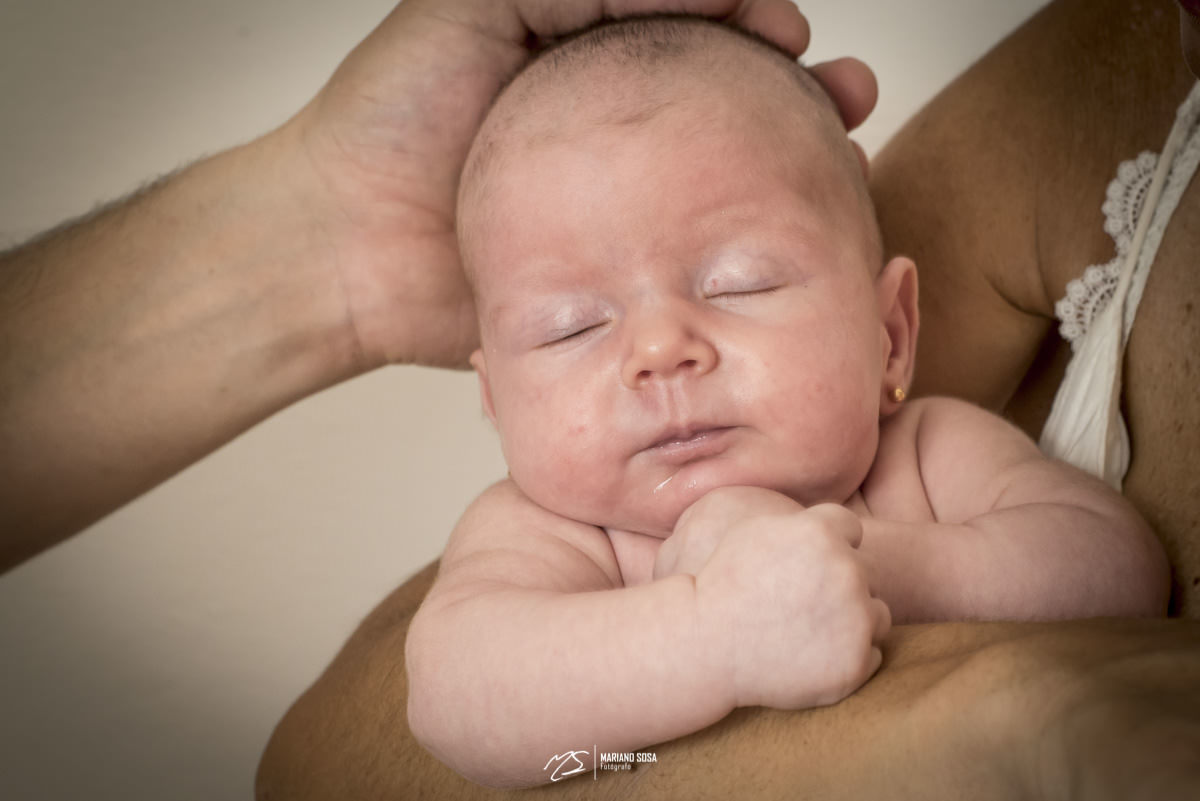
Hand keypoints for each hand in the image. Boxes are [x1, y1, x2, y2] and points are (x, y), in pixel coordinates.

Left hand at [278, 0, 876, 367]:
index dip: (752, 18)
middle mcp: (613, 134)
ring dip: (795, 161)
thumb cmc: (388, 123)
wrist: (343, 252)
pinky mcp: (614, 274)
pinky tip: (797, 229)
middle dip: (800, 89)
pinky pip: (694, 256)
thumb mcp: (473, 8)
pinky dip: (748, 245)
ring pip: (727, 177)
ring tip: (848, 152)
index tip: (789, 31)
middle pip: (728, 99)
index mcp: (587, 64)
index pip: (694, 25)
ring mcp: (618, 209)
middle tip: (846, 95)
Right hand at [661, 486, 890, 709]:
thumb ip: (798, 523)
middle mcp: (847, 571)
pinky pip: (871, 655)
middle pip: (864, 572)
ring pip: (877, 615)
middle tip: (803, 602)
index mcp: (822, 534)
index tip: (808, 564)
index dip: (831, 545)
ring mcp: (855, 619)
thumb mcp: (753, 532)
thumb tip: (825, 522)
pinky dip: (848, 657)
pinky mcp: (855, 662)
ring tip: (813, 630)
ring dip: (854, 621)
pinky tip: (815, 655)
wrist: (705, 644)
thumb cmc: (720, 584)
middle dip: (840, 584)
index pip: (851, 529)